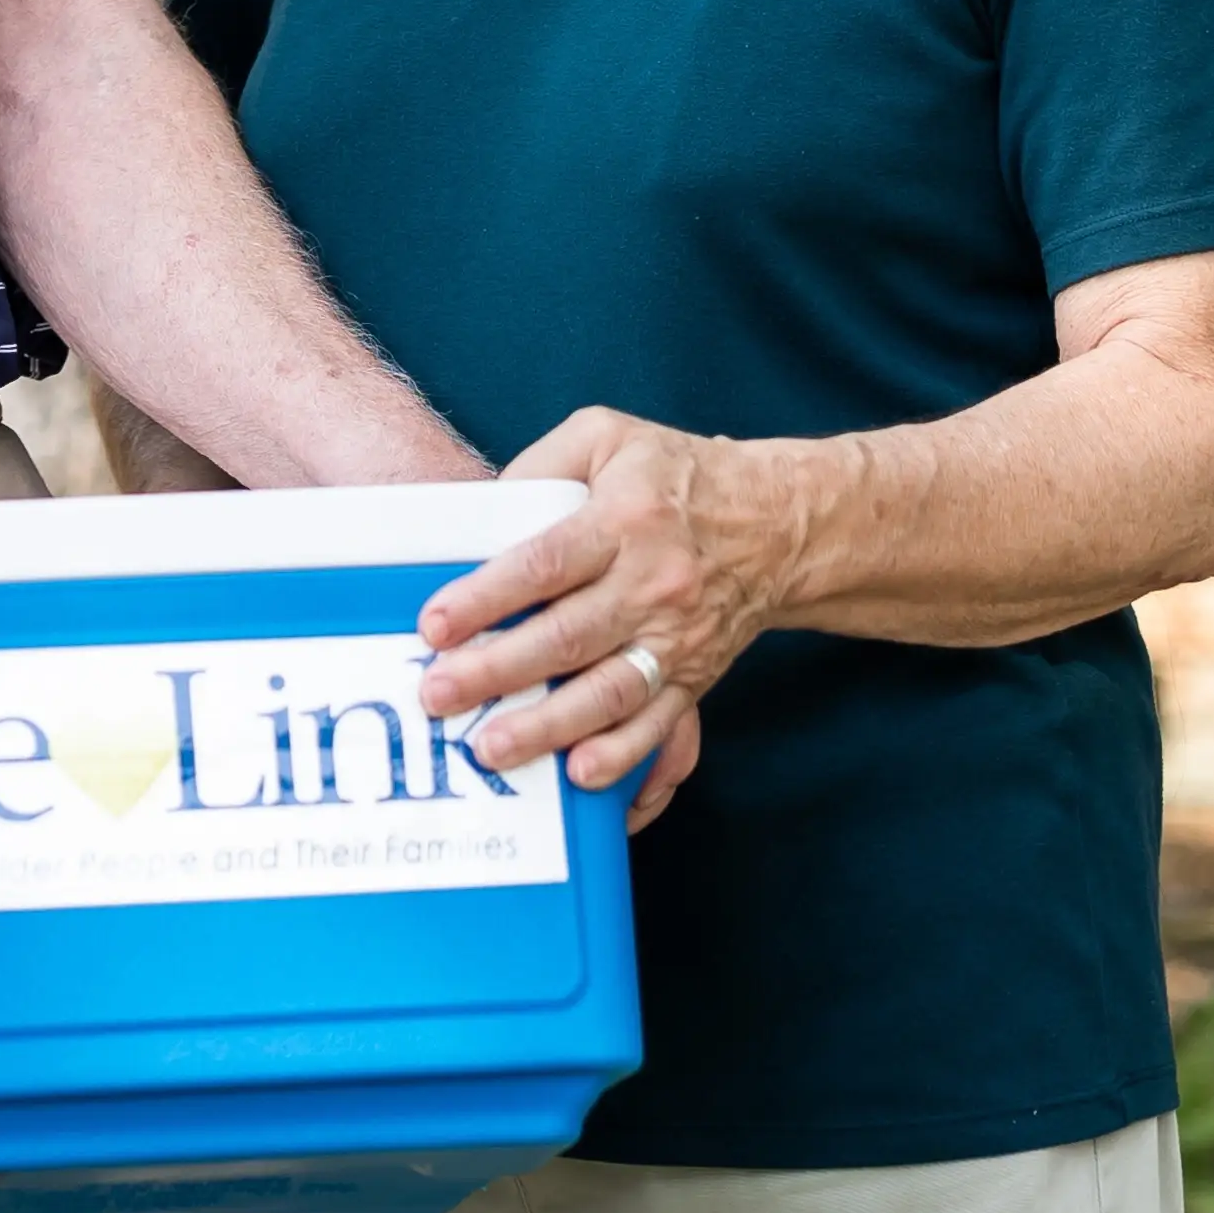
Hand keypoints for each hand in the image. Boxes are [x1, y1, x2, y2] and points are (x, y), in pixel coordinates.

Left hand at [414, 408, 807, 830]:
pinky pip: (657, 726)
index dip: (487, 597)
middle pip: (568, 637)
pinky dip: (622, 757)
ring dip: (548, 726)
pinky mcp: (693, 677)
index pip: (546, 564)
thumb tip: (480, 512)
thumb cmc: (676, 476)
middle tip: (439, 694)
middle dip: (498, 671)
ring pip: (609, 692)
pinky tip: (580, 776)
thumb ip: (540, 464)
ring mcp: (676, 639)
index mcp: (624, 521)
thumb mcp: (606, 436)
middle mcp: (652, 584)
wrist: (778, 525)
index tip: (435, 624)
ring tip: (492, 747)